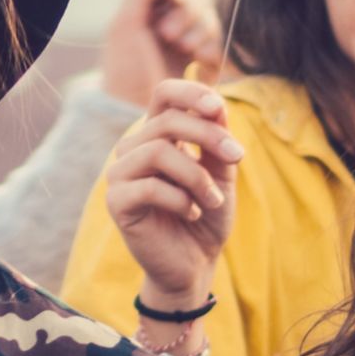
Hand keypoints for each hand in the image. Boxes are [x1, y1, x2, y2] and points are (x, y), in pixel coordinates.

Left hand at [101, 0, 222, 106]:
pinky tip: (199, 70)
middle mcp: (167, 20)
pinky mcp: (196, 65)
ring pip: (211, 23)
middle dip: (188, 18)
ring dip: (201, 37)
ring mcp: (184, 42)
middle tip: (170, 38)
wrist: (131, 111)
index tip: (166, 19)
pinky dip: (211, 57)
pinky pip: (218, 50)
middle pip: (198, 2)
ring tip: (186, 53)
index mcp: (149, 8)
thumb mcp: (126, 23)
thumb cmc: (123, 67)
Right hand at [107, 76, 242, 301]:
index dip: (190, 92)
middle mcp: (134, 149)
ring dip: (196, 175)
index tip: (219, 108)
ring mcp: (120, 175)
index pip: (164, 94)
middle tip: (237, 158)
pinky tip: (192, 213)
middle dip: (209, 136)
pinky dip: (180, 199)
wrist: (195, 263)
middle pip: (167, 121)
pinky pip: (149, 187)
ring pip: (157, 151)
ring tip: (213, 199)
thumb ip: (217, 139)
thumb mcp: (221, 172)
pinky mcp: (117, 203)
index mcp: (158, 135)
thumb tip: (216, 105)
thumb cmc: (206, 214)